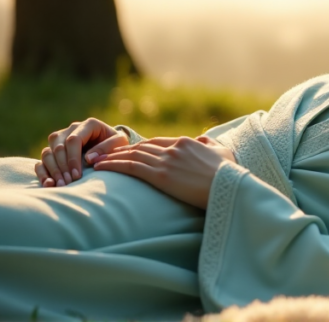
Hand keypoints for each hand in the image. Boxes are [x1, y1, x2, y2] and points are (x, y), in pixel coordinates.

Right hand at [35, 118, 128, 186]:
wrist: (112, 146)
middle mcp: (70, 130)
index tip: (77, 175)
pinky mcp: (53, 150)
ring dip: (52, 170)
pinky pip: (42, 160)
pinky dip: (43, 172)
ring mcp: (60, 139)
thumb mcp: (119, 143)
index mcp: (88, 125)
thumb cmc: (116, 144)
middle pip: (58, 147)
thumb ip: (107, 148)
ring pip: (48, 152)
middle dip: (63, 167)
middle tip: (69, 183)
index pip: (73, 140)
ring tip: (61, 185)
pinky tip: (48, 184)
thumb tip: (88, 159)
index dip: (73, 158)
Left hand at [90, 135, 233, 209]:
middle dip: (122, 151)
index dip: (140, 147)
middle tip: (105, 155)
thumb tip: (203, 141)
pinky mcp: (161, 176)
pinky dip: (114, 166)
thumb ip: (210, 145)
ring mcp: (167, 161)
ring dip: (112, 158)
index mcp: (187, 142)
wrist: (229, 187)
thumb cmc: (230, 174)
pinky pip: (131, 168)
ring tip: (97, 161)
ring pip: (133, 156)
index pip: (157, 142)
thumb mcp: (223, 154)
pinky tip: (102, 168)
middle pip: (141, 147)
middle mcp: (174, 148)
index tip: (128, 152)